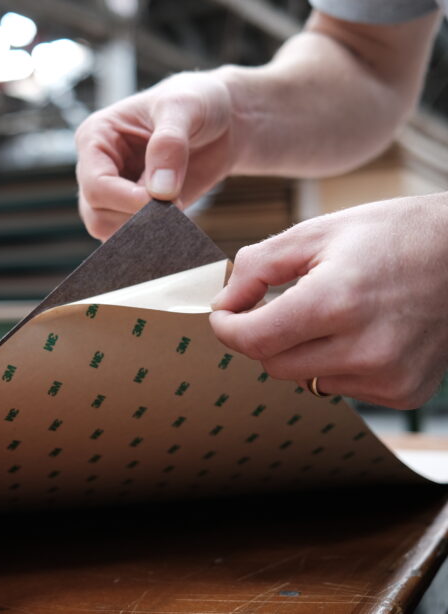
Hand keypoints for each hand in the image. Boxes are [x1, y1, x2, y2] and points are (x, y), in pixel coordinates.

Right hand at [75, 71, 236, 240]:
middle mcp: (98, 169)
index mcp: (96, 138)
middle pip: (97, 215)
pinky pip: (132, 240)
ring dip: (145, 231)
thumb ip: (169, 144)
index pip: (95, 183)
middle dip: (136, 218)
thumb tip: (159, 191)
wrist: (224, 122)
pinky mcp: (135, 213)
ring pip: (109, 232)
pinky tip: (177, 226)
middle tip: (176, 205)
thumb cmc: (197, 102)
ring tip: (178, 210)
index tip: (163, 200)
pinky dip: (153, 240)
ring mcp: (115, 194)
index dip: (126, 199)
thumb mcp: (184, 107)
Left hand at [209, 194, 447, 408]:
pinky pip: (339, 387)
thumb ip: (257, 267)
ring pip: (303, 378)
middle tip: (281, 304)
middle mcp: (364, 348)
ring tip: (332, 313)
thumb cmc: (390, 235)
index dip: (227, 328)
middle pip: (272, 363)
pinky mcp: (403, 393)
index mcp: (336, 301)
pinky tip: (360, 333)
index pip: (253, 340)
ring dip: (300, 350)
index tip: (224, 315)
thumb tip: (222, 304)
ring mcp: (387, 376)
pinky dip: (334, 364)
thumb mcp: (316, 232)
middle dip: (264, 335)